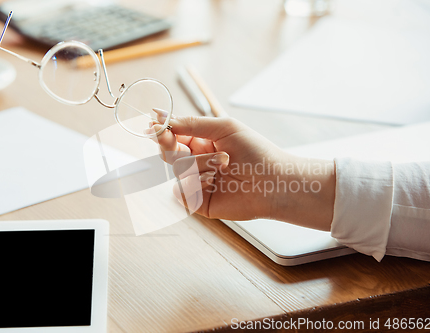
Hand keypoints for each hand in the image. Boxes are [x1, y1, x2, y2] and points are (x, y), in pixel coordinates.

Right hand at [149, 110, 335, 230]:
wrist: (274, 181)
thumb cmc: (256, 152)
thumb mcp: (224, 127)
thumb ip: (191, 123)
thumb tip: (161, 115)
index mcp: (203, 143)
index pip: (174, 137)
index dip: (163, 131)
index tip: (154, 125)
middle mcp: (198, 163)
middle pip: (168, 154)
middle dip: (170, 146)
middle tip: (174, 141)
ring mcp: (199, 183)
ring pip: (178, 171)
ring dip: (199, 163)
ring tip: (224, 163)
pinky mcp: (200, 203)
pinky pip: (182, 192)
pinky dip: (196, 185)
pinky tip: (215, 182)